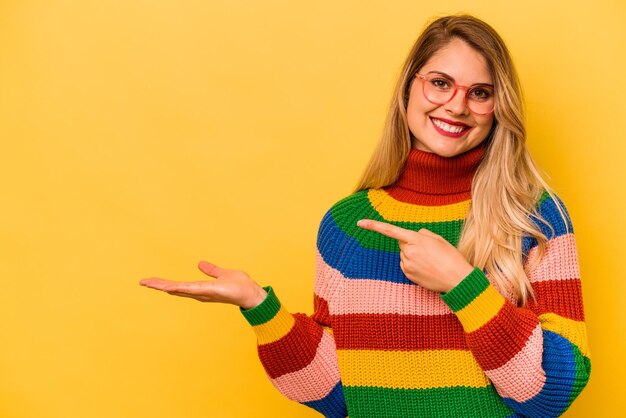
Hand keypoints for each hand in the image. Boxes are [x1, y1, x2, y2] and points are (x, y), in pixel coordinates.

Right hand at [139, 261, 267, 309]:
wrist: (251, 293)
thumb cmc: (240, 286)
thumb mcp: (223, 274)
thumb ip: (211, 270)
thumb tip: (200, 263)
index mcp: (201, 288)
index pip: (179, 285)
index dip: (165, 283)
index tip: (151, 281)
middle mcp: (199, 292)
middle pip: (175, 288)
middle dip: (159, 285)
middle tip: (143, 282)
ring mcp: (202, 292)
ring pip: (178, 289)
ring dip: (163, 286)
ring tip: (148, 283)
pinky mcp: (208, 291)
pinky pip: (190, 288)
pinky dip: (178, 288)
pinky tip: (167, 287)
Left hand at [357, 219, 472, 292]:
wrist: (457, 280)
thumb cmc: (451, 257)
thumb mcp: (438, 239)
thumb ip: (423, 234)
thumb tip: (414, 236)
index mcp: (415, 240)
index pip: (390, 230)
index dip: (373, 225)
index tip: (359, 222)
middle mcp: (408, 252)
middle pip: (402, 244)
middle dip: (411, 244)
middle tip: (429, 251)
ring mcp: (407, 265)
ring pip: (405, 255)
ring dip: (414, 256)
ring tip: (431, 261)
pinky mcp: (408, 275)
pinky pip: (406, 265)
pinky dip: (414, 265)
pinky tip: (427, 269)